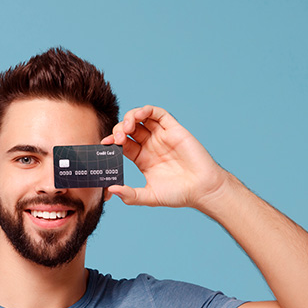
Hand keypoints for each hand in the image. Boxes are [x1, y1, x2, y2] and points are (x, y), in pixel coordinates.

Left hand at [101, 105, 229, 207]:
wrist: (202, 189)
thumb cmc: (178, 194)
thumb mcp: (149, 197)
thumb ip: (130, 195)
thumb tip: (110, 190)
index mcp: (142, 158)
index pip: (122, 144)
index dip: (112, 141)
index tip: (105, 145)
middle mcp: (151, 145)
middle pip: (129, 129)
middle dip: (119, 130)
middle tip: (117, 140)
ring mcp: (161, 136)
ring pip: (141, 118)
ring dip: (130, 118)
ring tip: (126, 128)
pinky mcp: (173, 129)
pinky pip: (157, 113)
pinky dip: (146, 110)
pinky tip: (138, 116)